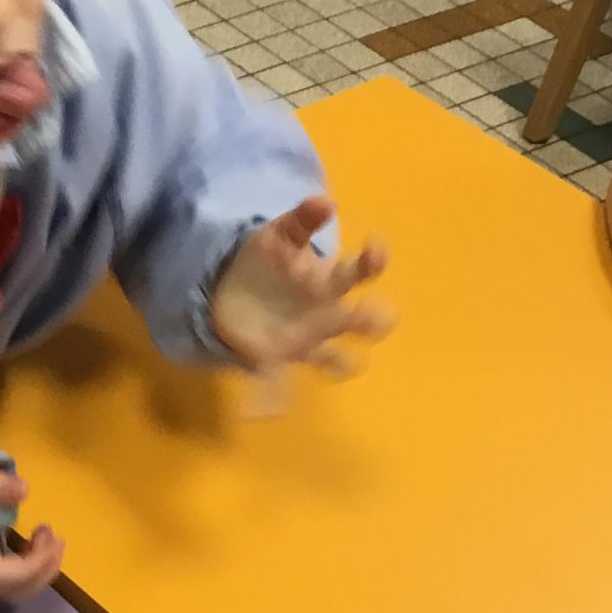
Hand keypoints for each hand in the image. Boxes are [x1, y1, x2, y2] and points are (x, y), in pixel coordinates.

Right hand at [0, 466, 63, 602]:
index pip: (3, 578)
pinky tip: (32, 543)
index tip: (51, 537)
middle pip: (11, 591)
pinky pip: (6, 581)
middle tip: (57, 538)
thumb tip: (24, 490)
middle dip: (43, 569)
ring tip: (47, 536)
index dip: (33, 566)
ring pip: (11, 589)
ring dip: (38, 569)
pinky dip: (27, 568)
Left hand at [208, 197, 392, 400]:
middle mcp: (326, 317)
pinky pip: (277, 386)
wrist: (235, 292)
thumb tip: (323, 199)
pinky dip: (269, 401)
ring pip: (334, 359)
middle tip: (376, 319)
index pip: (360, 273)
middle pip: (362, 320)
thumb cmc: (268, 262)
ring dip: (341, 363)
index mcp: (328, 284)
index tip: (375, 248)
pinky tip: (256, 413)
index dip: (372, 262)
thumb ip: (300, 219)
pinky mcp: (274, 362)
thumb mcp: (279, 235)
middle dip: (373, 320)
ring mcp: (304, 343)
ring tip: (346, 364)